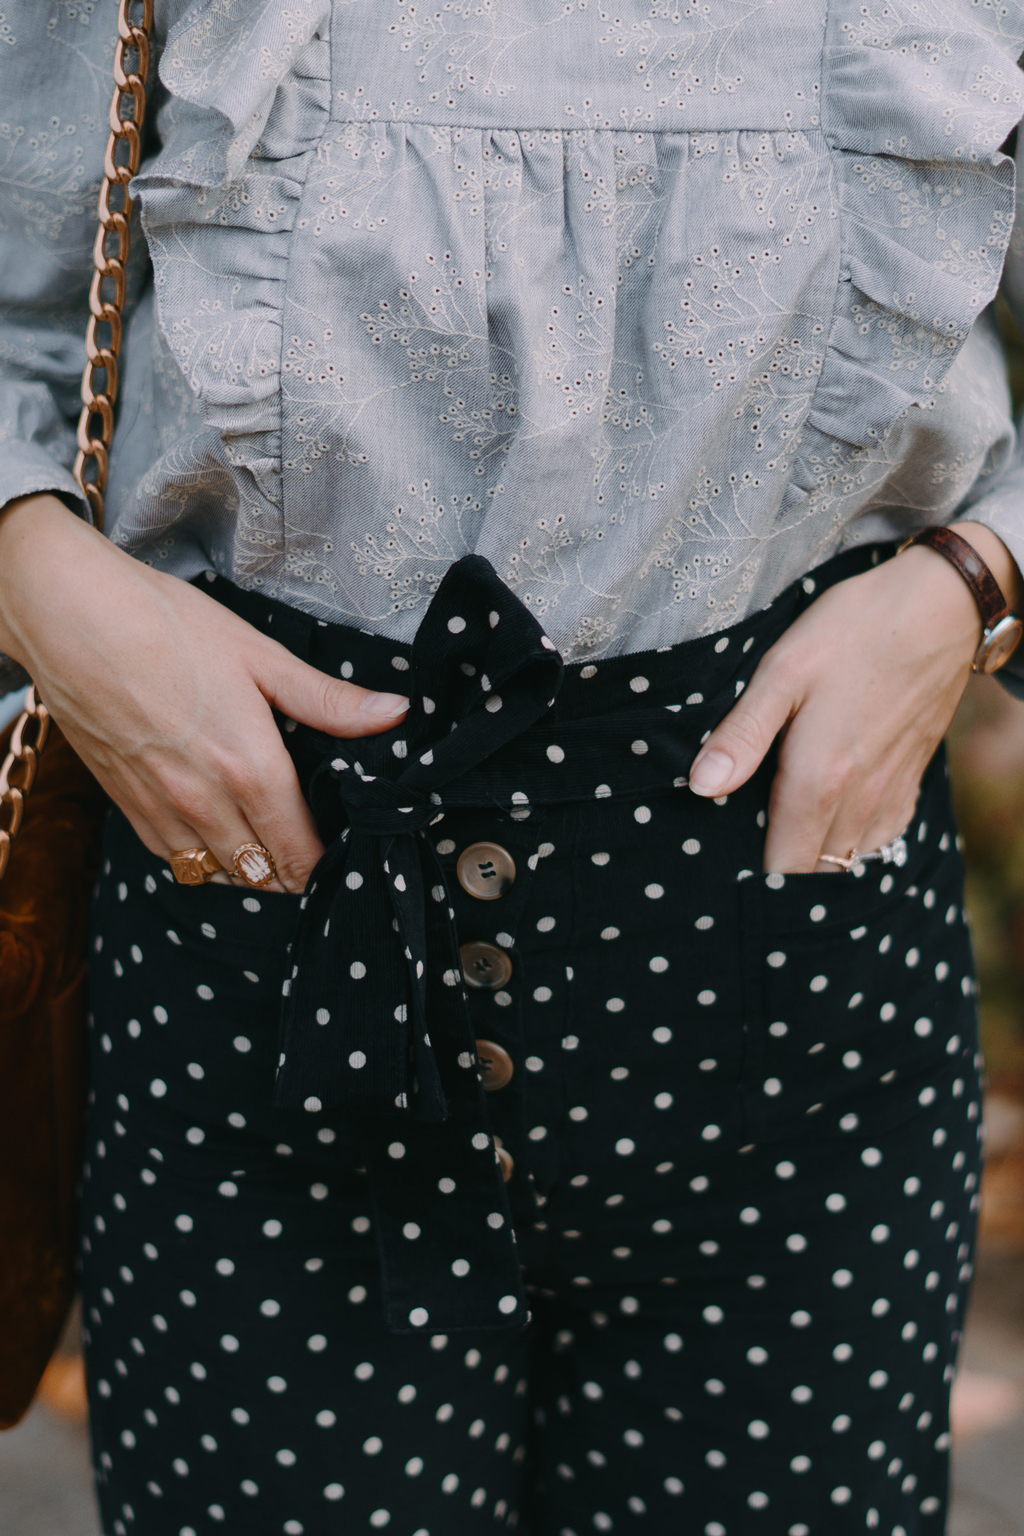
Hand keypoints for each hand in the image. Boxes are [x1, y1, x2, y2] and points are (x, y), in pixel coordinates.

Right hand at [0, 496, 407, 892]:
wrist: (72, 617)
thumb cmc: (168, 626)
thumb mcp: (261, 656)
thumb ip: (330, 701)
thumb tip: (396, 713)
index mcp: (251, 768)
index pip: (300, 853)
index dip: (326, 863)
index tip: (341, 850)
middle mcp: (206, 802)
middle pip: (263, 874)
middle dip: (292, 870)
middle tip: (311, 849)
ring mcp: (162, 809)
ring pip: (218, 875)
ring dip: (248, 870)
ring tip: (269, 846)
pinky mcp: (127, 805)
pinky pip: (174, 860)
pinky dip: (201, 859)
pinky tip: (217, 835)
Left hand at [687, 525, 1021, 873]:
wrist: (941, 608)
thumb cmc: (852, 632)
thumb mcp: (782, 671)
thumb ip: (743, 734)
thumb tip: (702, 786)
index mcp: (820, 777)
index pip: (784, 865)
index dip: (756, 879)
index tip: (728, 873)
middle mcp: (860, 798)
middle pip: (818, 871)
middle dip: (785, 875)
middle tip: (748, 856)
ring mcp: (892, 791)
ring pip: (852, 858)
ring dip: (821, 862)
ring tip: (786, 842)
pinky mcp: (912, 778)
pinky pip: (883, 837)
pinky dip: (856, 842)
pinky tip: (834, 820)